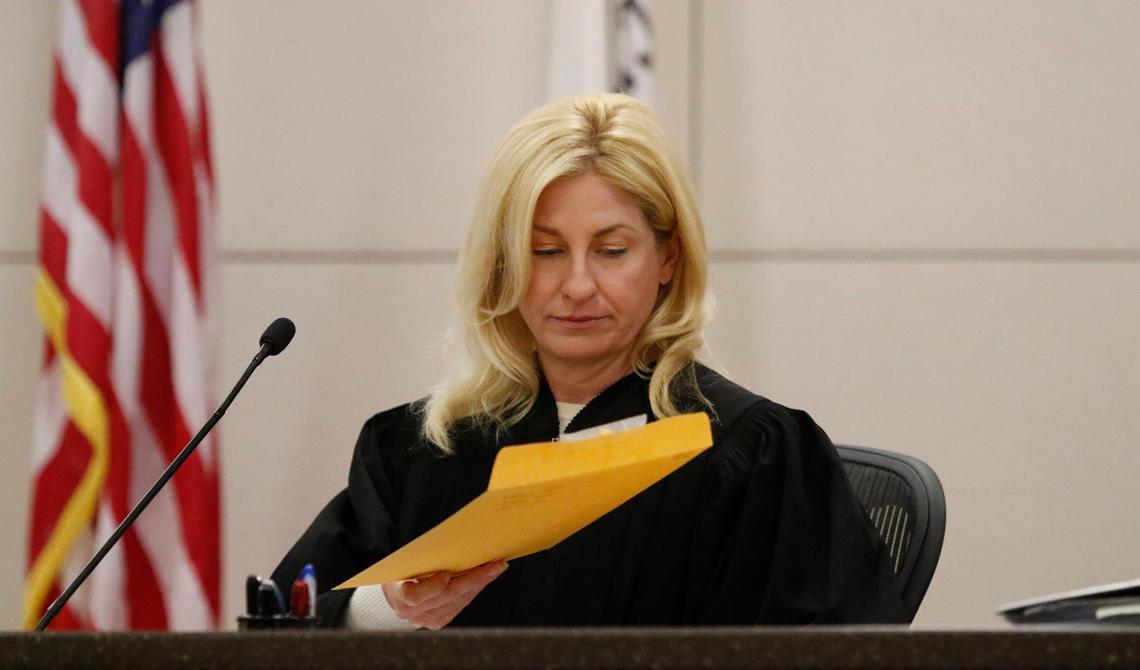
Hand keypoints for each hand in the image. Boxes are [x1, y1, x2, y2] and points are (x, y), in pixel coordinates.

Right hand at [381, 559, 507, 629]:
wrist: (394, 590)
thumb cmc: (402, 570)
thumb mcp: (406, 561)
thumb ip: (423, 558)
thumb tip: (453, 544)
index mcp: (397, 594)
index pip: (414, 596)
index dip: (433, 586)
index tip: (448, 573)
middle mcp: (410, 612)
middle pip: (446, 596)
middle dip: (474, 578)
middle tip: (494, 564)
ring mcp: (424, 619)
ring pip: (457, 602)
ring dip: (479, 584)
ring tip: (495, 568)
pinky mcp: (436, 622)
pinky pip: (458, 606)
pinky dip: (472, 591)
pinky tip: (483, 579)